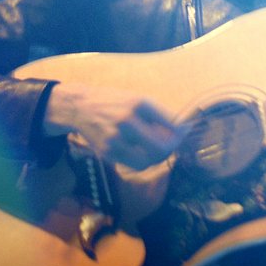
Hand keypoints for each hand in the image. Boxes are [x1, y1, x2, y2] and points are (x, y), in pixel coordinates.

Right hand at [43, 82, 185, 169]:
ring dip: (156, 159)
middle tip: (171, 147)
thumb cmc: (114, 102)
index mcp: (139, 104)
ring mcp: (116, 138)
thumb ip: (158, 116)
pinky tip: (140, 152)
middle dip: (170, 150)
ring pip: (147, 161)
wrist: (81, 106)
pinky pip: (132, 165)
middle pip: (161, 148)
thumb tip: (182, 131)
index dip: (181, 134)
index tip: (184, 134)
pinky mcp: (107, 152)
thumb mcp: (137, 100)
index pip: (171, 125)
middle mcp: (128, 121)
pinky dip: (141, 161)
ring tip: (155, 151)